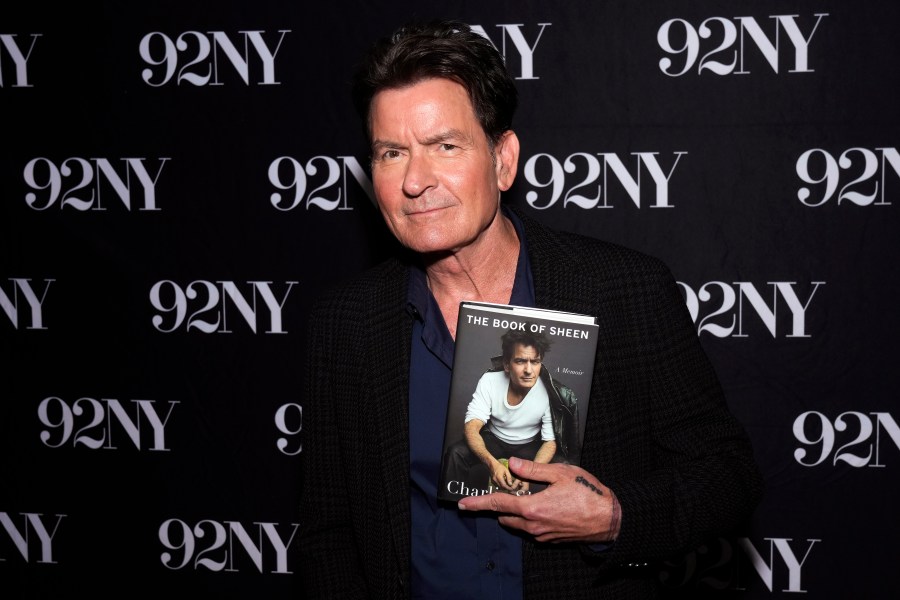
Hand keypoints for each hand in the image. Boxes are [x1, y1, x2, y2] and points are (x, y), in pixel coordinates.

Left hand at [458, 457, 620, 543]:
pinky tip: (546, 505)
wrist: (610, 519)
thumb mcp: (560, 473)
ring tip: (532, 495)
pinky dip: (530, 517)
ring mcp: (542, 535)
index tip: (463, 504)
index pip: (497, 505)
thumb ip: (533, 469)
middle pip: (505, 516)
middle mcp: (533, 525)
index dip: (478, 504)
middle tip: (511, 489)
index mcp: (532, 508)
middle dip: (501, 505)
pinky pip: (531, 528)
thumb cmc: (588, 493)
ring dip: (516, 512)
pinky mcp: (550, 539)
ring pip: (517, 523)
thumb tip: (512, 464)